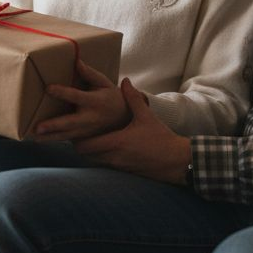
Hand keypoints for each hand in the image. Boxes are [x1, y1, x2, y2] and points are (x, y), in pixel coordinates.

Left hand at [31, 61, 129, 141]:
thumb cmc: (112, 97)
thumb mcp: (104, 83)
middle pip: (69, 123)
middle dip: (53, 126)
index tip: (48, 88)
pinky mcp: (85, 139)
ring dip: (50, 137)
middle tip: (37, 128)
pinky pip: (68, 140)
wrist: (126, 118)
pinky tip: (40, 140)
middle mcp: (89, 118)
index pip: (76, 96)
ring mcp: (87, 131)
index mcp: (94, 101)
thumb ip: (90, 74)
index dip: (62, 92)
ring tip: (34, 138)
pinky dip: (55, 140)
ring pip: (67, 136)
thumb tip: (77, 61)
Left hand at [73, 78, 192, 183]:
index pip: (85, 145)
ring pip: (94, 161)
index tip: (76, 127)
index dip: (77, 138)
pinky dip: (101, 157)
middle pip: (85, 155)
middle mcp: (114, 156)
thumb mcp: (146, 116)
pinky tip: (106, 146)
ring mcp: (118, 166)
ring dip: (90, 151)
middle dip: (81, 144)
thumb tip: (125, 81)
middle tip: (80, 132)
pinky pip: (105, 164)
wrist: (176, 161)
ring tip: (91, 137)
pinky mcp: (124, 171)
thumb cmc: (161, 138)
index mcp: (116, 142)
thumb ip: (133, 98)